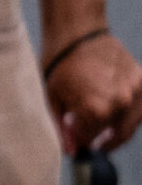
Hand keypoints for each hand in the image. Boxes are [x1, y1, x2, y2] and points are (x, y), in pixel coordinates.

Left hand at [46, 30, 141, 153]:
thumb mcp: (51, 98)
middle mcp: (120, 102)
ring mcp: (134, 91)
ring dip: (116, 129)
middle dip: (100, 139)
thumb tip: (71, 152)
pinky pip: (139, 107)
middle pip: (114, 135)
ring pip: (130, 124)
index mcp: (96, 109)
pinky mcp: (141, 80)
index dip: (81, 143)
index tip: (75, 143)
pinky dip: (128, 113)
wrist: (75, 32)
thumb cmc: (58, 64)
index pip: (91, 140)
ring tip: (100, 127)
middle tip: (90, 140)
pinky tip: (113, 111)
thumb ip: (61, 129)